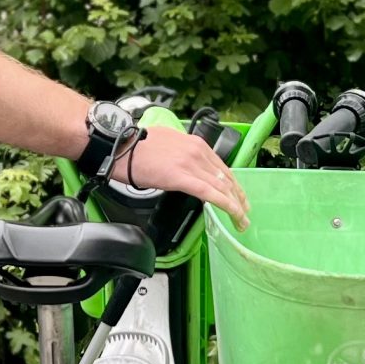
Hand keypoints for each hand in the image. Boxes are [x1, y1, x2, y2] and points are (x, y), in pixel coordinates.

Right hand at [118, 128, 250, 229]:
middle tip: (244, 212)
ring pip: (222, 186)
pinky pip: (210, 193)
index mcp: (195, 144)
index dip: (233, 185)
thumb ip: (184, 155)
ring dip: (235, 205)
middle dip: (238, 197)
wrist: (120, 146)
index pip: (222, 167)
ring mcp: (191, 163)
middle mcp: (197, 151)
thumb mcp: (169, 144)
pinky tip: (233, 213)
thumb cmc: (137, 147)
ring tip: (241, 220)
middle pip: (226, 177)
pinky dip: (225, 204)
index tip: (239, 197)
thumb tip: (187, 168)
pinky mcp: (181, 177)